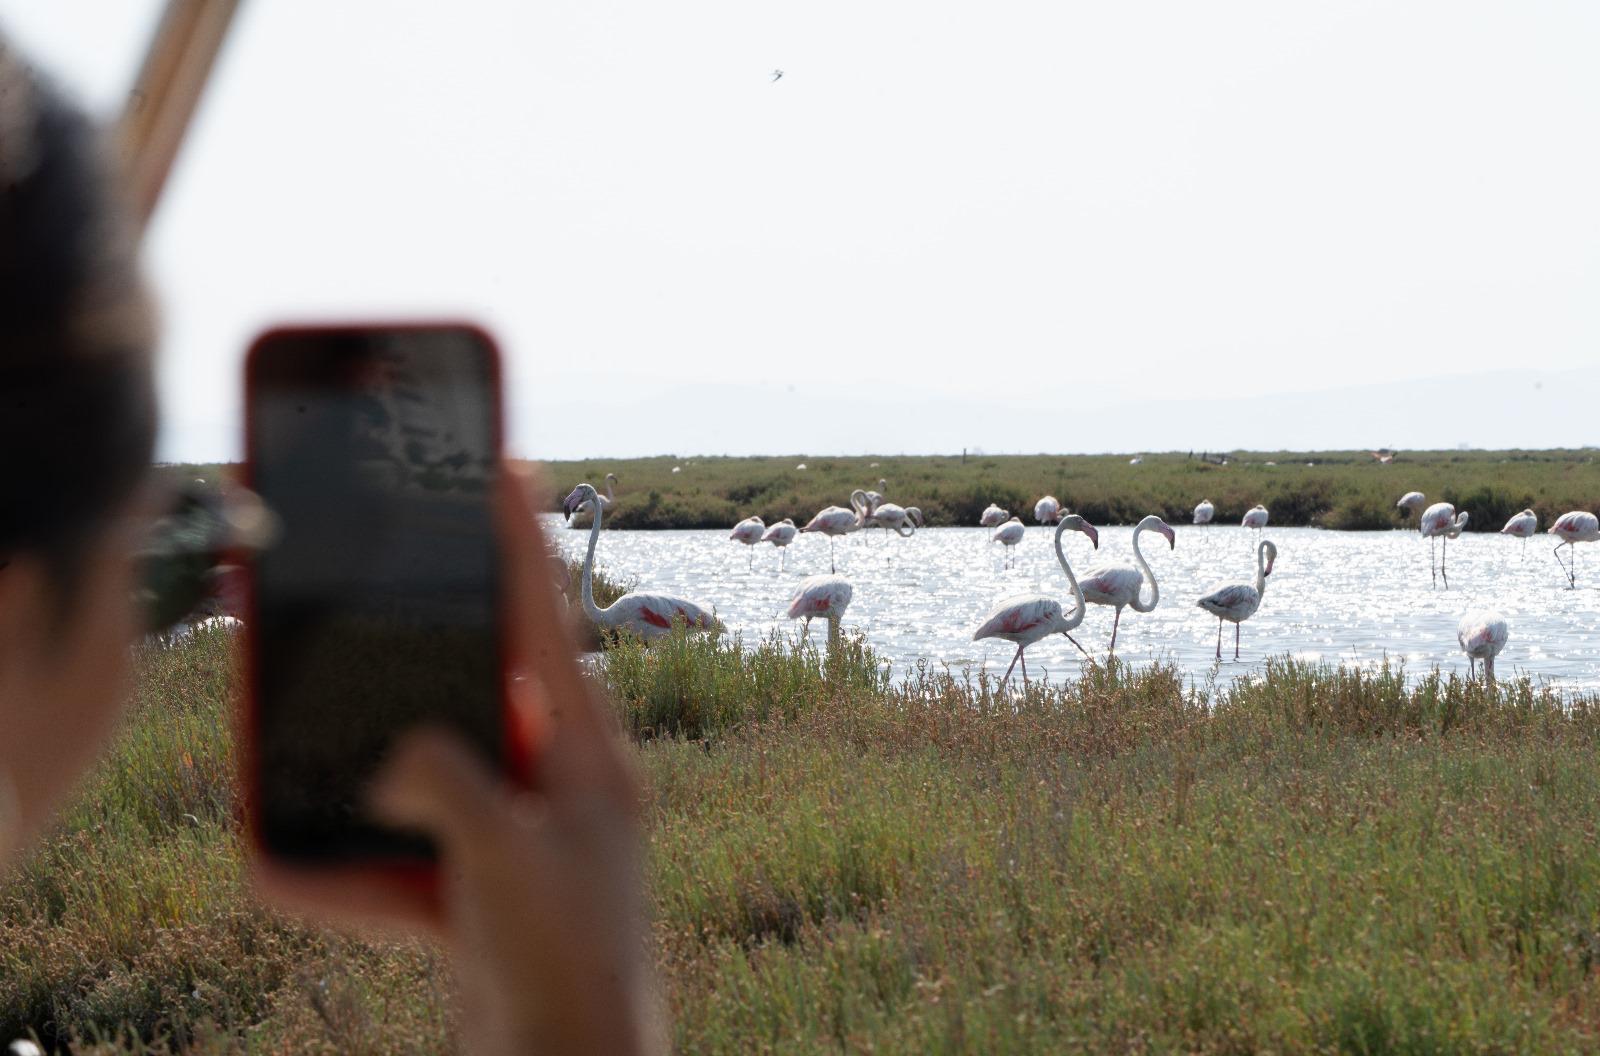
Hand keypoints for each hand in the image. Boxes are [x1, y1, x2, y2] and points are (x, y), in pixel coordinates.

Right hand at [253, 465, 661, 1055]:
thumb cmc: (567, 967)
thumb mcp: (506, 859)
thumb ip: (448, 785)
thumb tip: (397, 756)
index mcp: (586, 756)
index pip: (548, 624)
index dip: (520, 542)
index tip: (503, 465)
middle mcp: (555, 783)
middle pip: (478, 682)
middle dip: (418, 647)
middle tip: (373, 583)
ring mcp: (514, 832)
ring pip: (430, 767)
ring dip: (367, 763)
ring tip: (308, 737)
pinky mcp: (477, 884)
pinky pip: (403, 854)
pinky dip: (349, 870)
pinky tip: (285, 870)